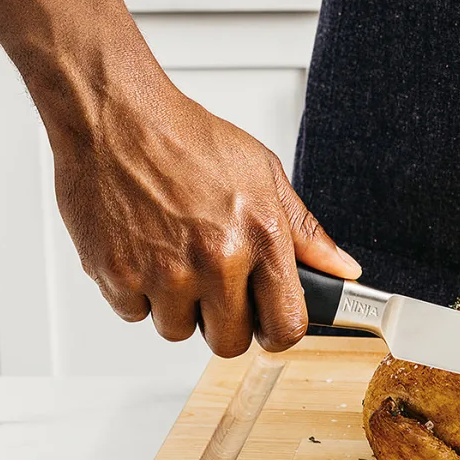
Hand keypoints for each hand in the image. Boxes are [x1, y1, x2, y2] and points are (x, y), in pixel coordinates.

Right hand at [50, 76, 360, 356]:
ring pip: (178, 331)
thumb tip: (343, 269)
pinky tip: (143, 250)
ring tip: (175, 257)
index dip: (278, 328)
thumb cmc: (188, 140)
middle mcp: (216, 258)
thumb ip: (305, 231)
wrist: (116, 117)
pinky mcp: (116, 275)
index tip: (269, 319)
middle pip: (230, 342)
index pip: (287, 325)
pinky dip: (137, 292)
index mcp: (261, 236)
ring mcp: (164, 271)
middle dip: (225, 321)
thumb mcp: (264, 175)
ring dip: (178, 306)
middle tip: (215, 284)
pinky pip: (134, 314)